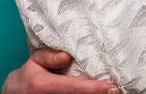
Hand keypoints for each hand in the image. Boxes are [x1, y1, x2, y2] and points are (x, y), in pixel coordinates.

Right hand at [2, 48, 117, 93]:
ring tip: (111, 92)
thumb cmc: (27, 76)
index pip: (74, 87)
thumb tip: (67, 56)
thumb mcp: (33, 61)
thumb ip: (49, 56)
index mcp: (44, 86)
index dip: (95, 89)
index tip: (113, 88)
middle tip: (118, 90)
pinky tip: (99, 93)